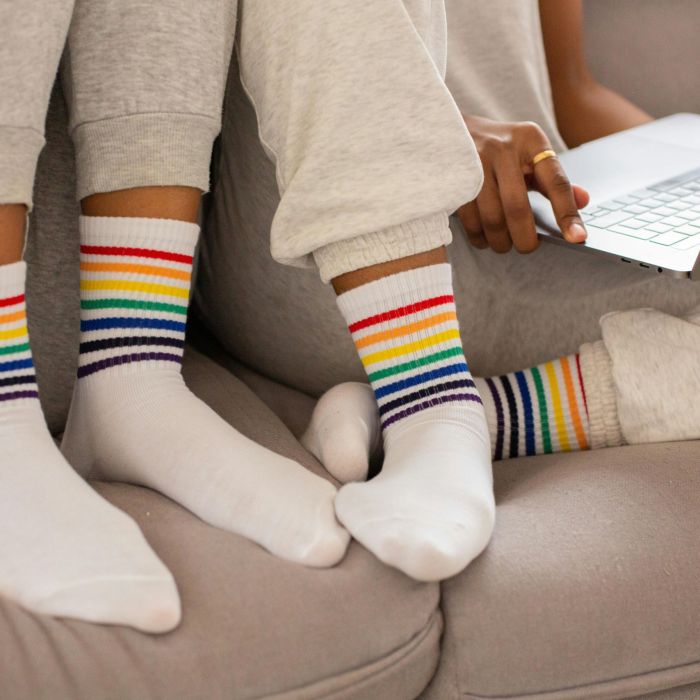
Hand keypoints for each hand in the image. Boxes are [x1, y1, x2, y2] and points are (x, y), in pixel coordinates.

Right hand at [458, 115, 589, 253]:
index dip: (567, 214)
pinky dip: (478, 236)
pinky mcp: (454, 178)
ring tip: (503, 244)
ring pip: (491, 218)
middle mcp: (503, 148)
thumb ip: (553, 180)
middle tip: (527, 247)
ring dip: (499, 240)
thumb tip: (584, 200)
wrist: (452, 128)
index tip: (576, 238)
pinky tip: (483, 238)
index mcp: (531, 140)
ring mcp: (474, 163)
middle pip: (517, 207)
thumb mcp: (530, 154)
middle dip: (524, 238)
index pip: (556, 182)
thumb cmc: (499, 147)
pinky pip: (469, 219)